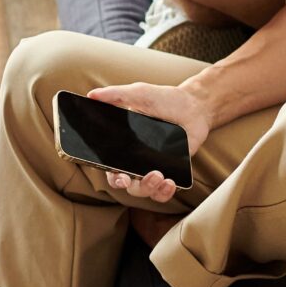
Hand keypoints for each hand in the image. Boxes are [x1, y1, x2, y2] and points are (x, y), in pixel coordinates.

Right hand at [87, 81, 209, 205]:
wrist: (194, 105)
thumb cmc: (164, 99)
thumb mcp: (139, 93)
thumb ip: (115, 95)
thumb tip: (91, 95)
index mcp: (123, 144)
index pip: (111, 167)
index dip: (113, 177)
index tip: (121, 177)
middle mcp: (136, 160)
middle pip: (127, 184)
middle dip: (131, 185)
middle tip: (139, 179)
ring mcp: (153, 167)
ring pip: (144, 191)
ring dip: (149, 188)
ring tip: (159, 176)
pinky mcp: (171, 172)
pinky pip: (163, 192)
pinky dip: (164, 193)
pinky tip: (170, 183)